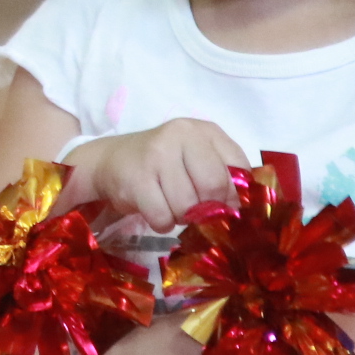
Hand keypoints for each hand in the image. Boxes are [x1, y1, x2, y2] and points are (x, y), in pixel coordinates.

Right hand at [53, 117, 248, 231]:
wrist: (111, 160)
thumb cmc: (165, 164)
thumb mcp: (198, 158)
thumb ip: (225, 175)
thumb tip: (244, 211)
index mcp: (206, 131)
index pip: (239, 169)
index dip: (235, 196)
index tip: (224, 205)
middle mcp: (182, 135)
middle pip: (214, 187)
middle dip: (207, 208)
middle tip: (195, 208)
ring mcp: (157, 154)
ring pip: (188, 207)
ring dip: (182, 217)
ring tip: (170, 204)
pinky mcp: (136, 178)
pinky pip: (163, 218)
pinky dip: (162, 223)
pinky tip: (154, 208)